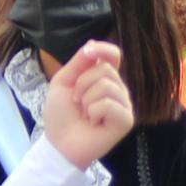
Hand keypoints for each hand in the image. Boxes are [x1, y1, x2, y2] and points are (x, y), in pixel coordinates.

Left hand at [40, 38, 136, 164]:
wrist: (59, 143)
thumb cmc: (61, 115)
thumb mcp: (64, 82)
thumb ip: (79, 62)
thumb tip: (93, 42)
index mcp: (104, 79)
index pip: (113, 55)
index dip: (103, 49)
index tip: (88, 53)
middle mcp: (117, 90)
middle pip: (105, 70)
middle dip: (82, 84)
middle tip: (77, 102)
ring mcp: (124, 105)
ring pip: (106, 86)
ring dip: (86, 100)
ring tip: (85, 114)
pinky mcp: (126, 120)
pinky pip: (109, 103)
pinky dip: (93, 112)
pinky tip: (93, 122)